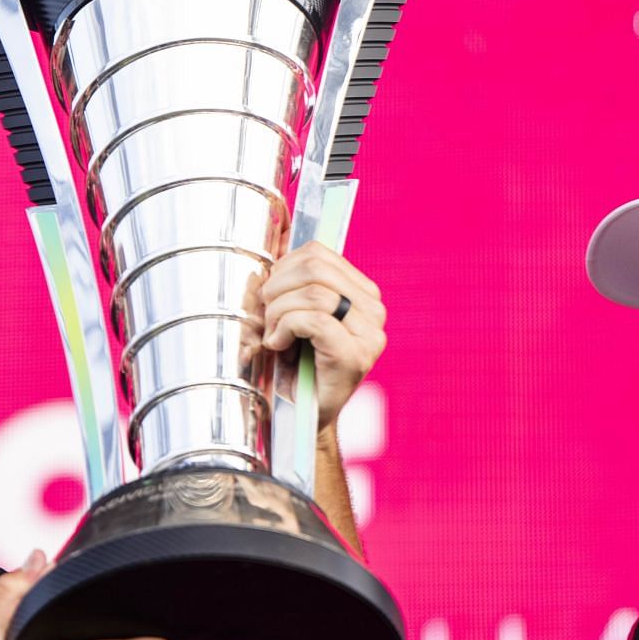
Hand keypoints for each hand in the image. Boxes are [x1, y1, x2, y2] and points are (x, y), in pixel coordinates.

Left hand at [260, 241, 386, 429]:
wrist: (299, 417)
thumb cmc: (290, 364)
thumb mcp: (285, 313)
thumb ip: (285, 278)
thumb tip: (277, 223)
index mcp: (360, 293)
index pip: (317, 253)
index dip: (281, 268)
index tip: (268, 296)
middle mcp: (373, 310)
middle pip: (314, 267)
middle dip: (276, 289)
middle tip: (266, 317)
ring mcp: (369, 334)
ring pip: (312, 293)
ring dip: (277, 313)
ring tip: (272, 336)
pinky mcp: (355, 355)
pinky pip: (313, 320)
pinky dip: (284, 329)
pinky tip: (278, 347)